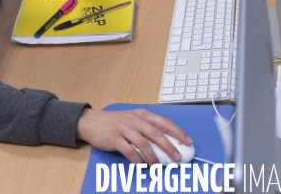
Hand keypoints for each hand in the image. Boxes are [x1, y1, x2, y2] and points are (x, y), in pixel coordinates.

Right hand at [76, 108, 192, 164]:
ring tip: (158, 167)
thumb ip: (148, 129)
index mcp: (143, 114)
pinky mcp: (115, 138)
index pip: (164, 122)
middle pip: (156, 133)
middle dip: (169, 146)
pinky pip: (129, 150)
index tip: (188, 141)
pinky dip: (137, 160)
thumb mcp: (133, 120)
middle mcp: (135, 119)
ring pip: (143, 143)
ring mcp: (124, 128)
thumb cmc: (116, 122)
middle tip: (177, 158)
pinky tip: (141, 166)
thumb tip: (166, 144)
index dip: (178, 132)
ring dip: (153, 157)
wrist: (92, 122)